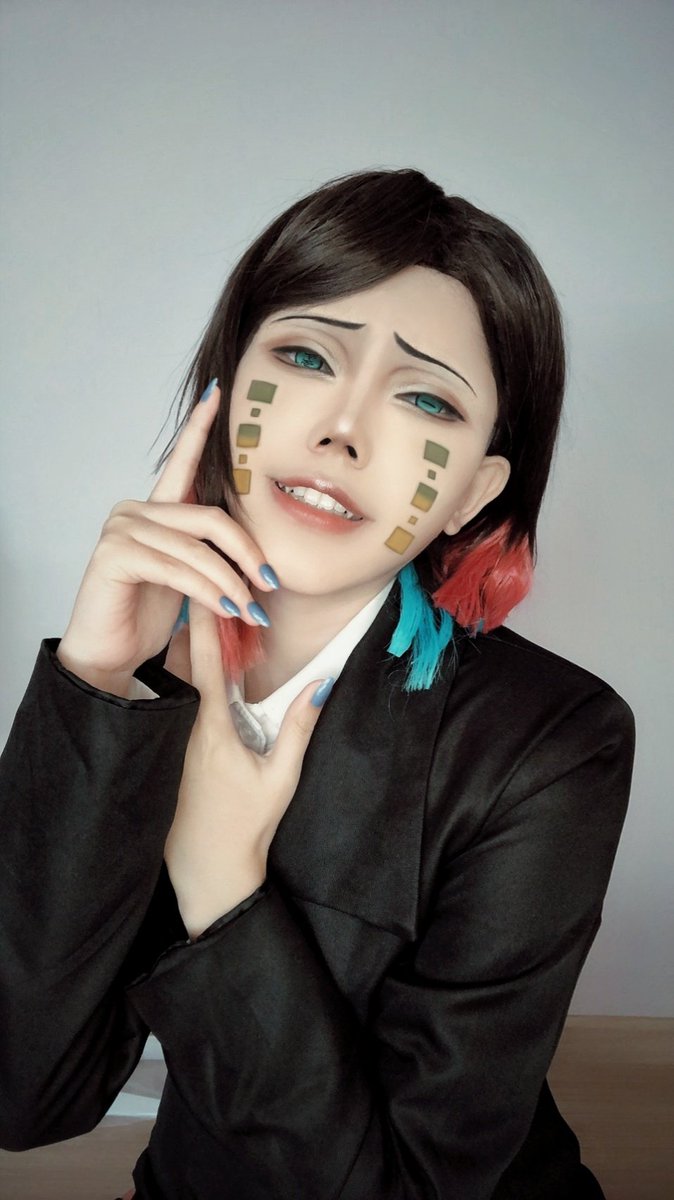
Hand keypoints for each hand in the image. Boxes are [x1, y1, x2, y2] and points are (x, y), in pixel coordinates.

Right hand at [56, 382, 276, 695]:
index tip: (218, 395)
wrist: (108, 655)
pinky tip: (223, 609)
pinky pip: (177, 568)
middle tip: (268, 585)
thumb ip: (210, 555)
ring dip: (231, 583)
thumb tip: (258, 559)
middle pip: (209, 517)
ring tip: (250, 611)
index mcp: (155, 510)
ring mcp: (121, 528)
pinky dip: (206, 590)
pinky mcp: (115, 554)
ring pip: (197, 548)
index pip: (182, 463)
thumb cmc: (145, 616)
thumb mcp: (189, 579)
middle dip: (246, 553)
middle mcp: (134, 510)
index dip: (200, 428)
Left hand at [164, 599, 331, 938]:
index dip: (202, 619)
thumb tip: (323, 681)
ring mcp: (168, 740)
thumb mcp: (282, 777)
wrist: (209, 873)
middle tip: (200, 582)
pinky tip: (184, 662)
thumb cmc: (247, 827)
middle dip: (189, 622)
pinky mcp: (163, 754)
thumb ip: (300, 727)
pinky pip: (168, 704)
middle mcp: (181, 727)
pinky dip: (178, 677)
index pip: (203, 661)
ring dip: (182, 648)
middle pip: (178, 662)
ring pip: (170, 681)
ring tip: (195, 610)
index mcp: (210, 728)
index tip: (203, 582)